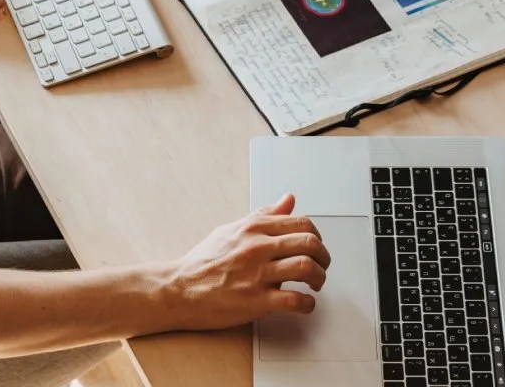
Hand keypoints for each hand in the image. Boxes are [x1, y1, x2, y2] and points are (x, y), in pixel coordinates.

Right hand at [159, 194, 329, 330]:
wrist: (179, 289)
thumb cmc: (204, 261)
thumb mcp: (232, 229)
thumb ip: (264, 215)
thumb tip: (288, 199)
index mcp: (253, 228)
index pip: (301, 223)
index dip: (316, 235)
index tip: (315, 246)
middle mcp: (257, 247)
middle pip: (310, 243)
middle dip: (324, 256)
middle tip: (322, 265)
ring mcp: (257, 274)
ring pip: (306, 268)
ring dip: (319, 277)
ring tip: (316, 284)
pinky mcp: (256, 301)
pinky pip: (294, 300)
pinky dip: (308, 304)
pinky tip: (305, 304)